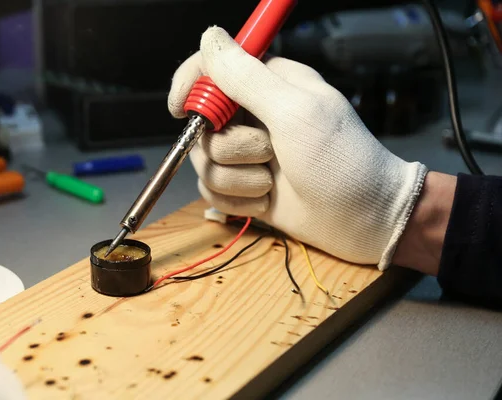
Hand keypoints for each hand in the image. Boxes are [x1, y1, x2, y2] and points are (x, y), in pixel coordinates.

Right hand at [168, 27, 427, 268]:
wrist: (365, 219)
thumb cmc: (342, 161)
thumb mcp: (295, 112)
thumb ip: (246, 77)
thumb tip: (210, 37)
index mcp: (268, 85)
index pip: (211, 70)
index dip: (190, 85)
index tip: (181, 108)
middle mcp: (253, 117)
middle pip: (201, 126)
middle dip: (230, 148)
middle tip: (268, 152)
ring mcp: (248, 156)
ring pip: (205, 164)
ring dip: (238, 180)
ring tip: (273, 182)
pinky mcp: (246, 188)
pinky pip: (214, 193)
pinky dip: (239, 202)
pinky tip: (267, 201)